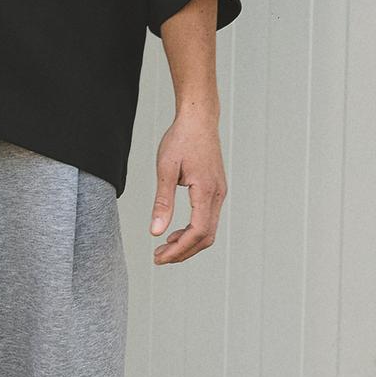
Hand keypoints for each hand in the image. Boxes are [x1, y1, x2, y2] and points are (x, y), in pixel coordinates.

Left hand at [150, 105, 226, 264]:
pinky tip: (175, 231)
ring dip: (187, 243)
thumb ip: (162, 202)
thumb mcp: (165, 169)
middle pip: (206, 237)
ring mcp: (219, 193)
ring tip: (164, 247)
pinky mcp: (216, 189)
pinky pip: (208, 218)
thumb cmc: (181, 139)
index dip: (179, 250)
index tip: (159, 257)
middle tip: (158, 257)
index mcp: (206, 191)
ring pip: (209, 230)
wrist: (199, 119)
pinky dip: (193, 230)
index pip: (197, 232)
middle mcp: (217, 195)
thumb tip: (155, 231)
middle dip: (183, 252)